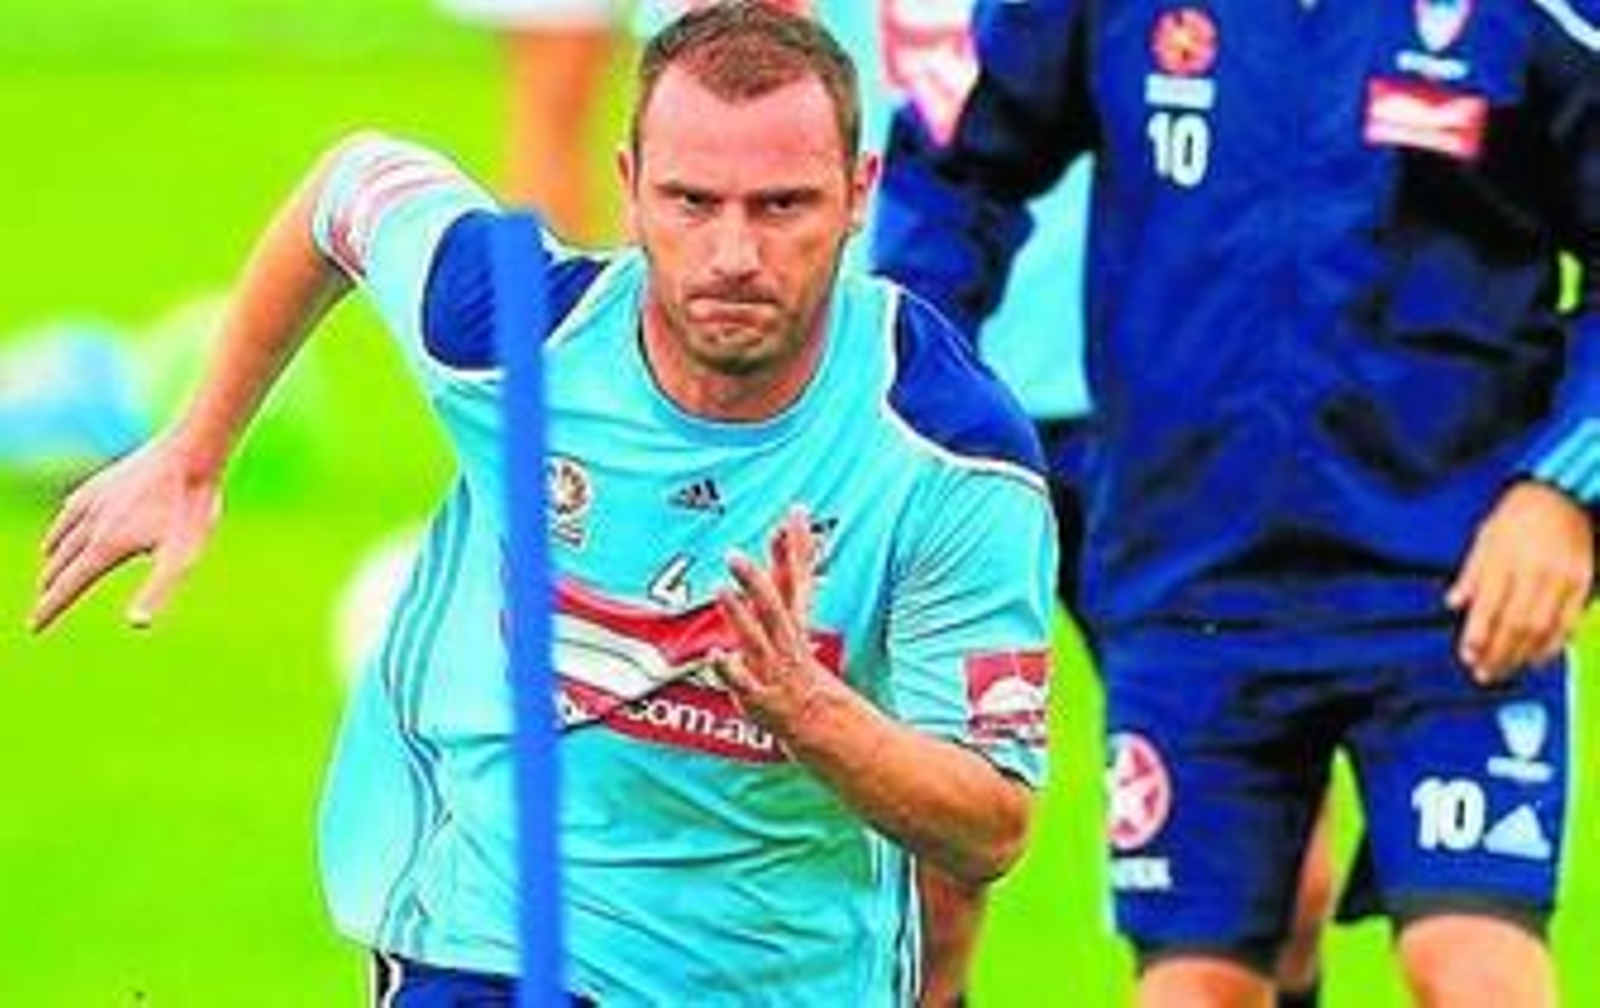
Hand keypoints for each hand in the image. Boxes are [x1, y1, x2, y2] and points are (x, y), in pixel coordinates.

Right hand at [32, 436, 221, 631]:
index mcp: (107, 546)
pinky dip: (63, 524)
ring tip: (50, 568)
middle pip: (61, 563)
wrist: (192, 453)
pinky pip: (72, 508)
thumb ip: (158, 590)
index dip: (50, 609)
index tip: (33, 627)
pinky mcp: (103, 482)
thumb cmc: (191, 508)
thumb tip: (137, 624)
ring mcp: (95, 500)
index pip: (69, 586)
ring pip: (62, 534)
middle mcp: (92, 524)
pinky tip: (67, 520)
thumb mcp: (181, 557)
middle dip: (50, 586)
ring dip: (53, 556)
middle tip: (43, 604)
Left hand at [711, 506, 839, 735]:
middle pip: (773, 605)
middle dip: (755, 580)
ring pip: (756, 638)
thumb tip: (795, 537)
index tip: (796, 514)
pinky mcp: (759, 695)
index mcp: (793, 621)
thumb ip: (793, 577)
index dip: (797, 546)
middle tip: (734, 554)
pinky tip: (715, 656)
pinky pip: (743, 682)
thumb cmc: (797, 664)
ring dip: (740, 615)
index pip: (798, 577)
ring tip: (722, 591)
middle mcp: (784, 641)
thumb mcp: (797, 616)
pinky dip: (729, 670)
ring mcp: (771, 668)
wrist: (816, 719)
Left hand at [1447, 481, 1593, 684]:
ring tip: (1507, 670)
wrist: (1562, 495)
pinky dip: (1554, 644)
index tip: (1468, 655)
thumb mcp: (1485, 537)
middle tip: (1484, 673)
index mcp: (1505, 559)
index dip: (1477, 637)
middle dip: (1498, 654)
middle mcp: (1534, 571)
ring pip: (1542, 628)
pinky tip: (1538, 658)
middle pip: (1514, 624)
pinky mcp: (1582, 582)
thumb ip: (1471, 573)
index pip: (1488, 607)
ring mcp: (1562, 578)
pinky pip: (1569, 621)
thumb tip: (1453, 603)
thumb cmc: (1517, 516)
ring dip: (1523, 656)